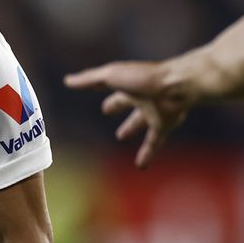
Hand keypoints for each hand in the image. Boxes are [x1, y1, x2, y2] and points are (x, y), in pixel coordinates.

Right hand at [63, 60, 193, 167]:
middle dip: (117, 105)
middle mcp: (141, 96)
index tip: (92, 87)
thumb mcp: (112, 76)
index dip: (100, 86)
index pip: (111, 85)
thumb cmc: (143, 77)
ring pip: (141, 122)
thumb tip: (68, 80)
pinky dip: (148, 154)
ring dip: (131, 129)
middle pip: (126, 102)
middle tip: (106, 111)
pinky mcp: (164, 125)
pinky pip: (154, 142)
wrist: (175, 86)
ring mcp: (154, 111)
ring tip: (121, 137)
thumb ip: (90, 79)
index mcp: (128, 83)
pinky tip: (140, 166)